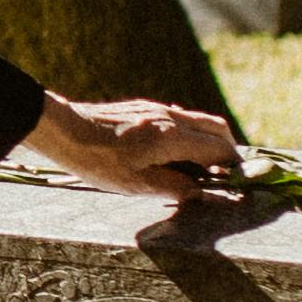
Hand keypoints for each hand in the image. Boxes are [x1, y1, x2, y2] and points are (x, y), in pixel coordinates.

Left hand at [16, 93, 241, 198]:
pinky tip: (176, 156)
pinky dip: (190, 136)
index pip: (219, 149)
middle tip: (224, 176)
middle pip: (217, 128)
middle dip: (227, 151)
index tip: (237, 183)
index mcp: (172, 137)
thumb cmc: (98, 161)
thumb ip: (174, 188)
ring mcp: (158, 110)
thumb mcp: (137, 185)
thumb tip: (199, 193)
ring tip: (200, 170)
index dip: (232, 167)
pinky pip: (181, 120)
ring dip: (208, 142)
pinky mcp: (146, 109)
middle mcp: (170, 118)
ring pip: (199, 121)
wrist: (65, 131)